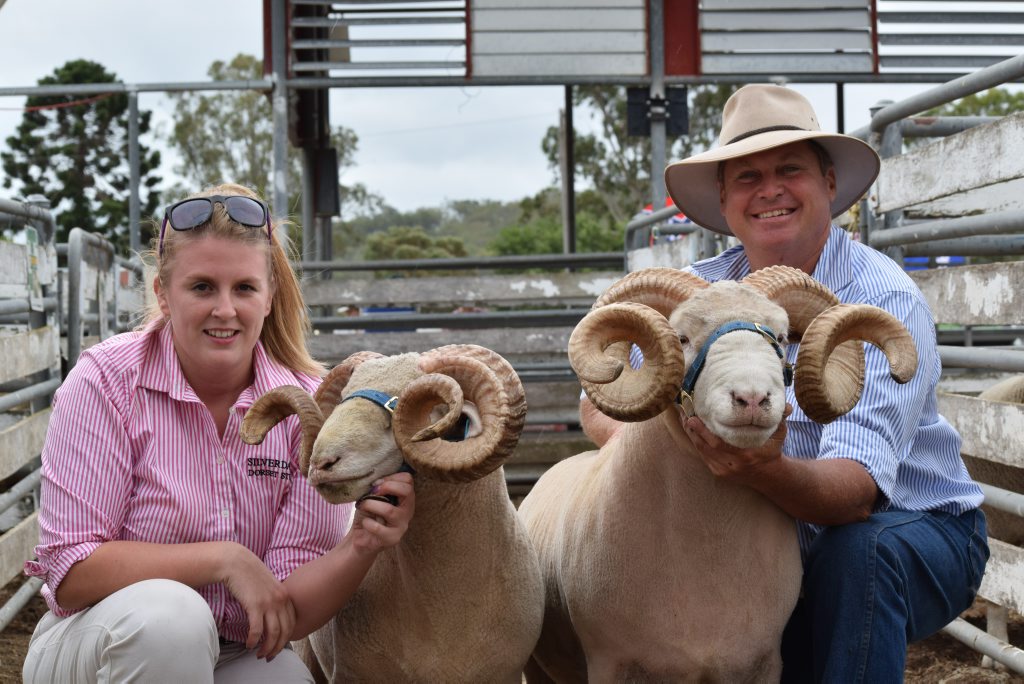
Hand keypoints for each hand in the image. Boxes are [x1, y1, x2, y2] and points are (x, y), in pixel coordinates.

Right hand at [220, 543, 296, 659]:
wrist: (236, 562)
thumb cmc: (250, 574)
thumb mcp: (269, 586)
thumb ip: (274, 599)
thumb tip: (273, 617)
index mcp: (286, 595)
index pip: (292, 623)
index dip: (286, 638)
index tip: (278, 646)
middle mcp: (280, 600)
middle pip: (285, 631)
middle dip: (277, 647)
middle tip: (269, 656)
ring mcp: (269, 602)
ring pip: (273, 633)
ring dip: (266, 648)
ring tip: (259, 654)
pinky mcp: (255, 605)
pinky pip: (257, 629)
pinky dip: (253, 640)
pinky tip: (249, 644)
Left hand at [349, 472, 414, 554]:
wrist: (361, 537)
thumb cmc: (368, 514)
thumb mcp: (374, 497)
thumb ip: (378, 487)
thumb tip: (375, 481)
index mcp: (405, 498)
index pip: (408, 480)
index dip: (391, 477)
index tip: (376, 483)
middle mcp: (408, 511)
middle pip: (407, 491)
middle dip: (387, 486)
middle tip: (372, 491)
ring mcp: (402, 526)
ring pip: (389, 510)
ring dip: (370, 505)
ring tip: (362, 506)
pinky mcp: (392, 539)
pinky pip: (377, 527)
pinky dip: (367, 522)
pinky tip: (365, 523)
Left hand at [684, 404, 792, 482]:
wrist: (769, 476)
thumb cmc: (772, 450)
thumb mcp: (779, 434)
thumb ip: (780, 419)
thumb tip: (788, 406)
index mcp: (745, 455)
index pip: (719, 443)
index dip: (703, 431)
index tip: (693, 418)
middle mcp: (733, 464)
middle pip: (705, 446)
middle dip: (692, 430)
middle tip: (684, 413)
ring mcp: (724, 470)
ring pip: (702, 451)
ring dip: (691, 435)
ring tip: (684, 419)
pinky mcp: (718, 473)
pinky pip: (703, 456)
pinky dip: (696, 443)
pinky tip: (692, 431)